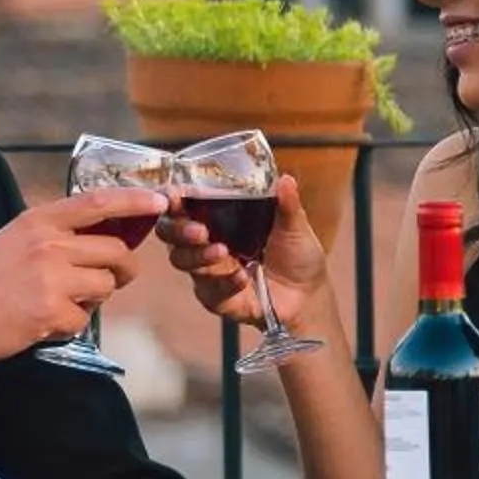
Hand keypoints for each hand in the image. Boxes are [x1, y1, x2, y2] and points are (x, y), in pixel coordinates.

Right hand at [0, 189, 167, 374]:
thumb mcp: (14, 240)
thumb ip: (54, 234)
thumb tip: (104, 237)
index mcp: (38, 220)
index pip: (97, 202)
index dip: (134, 201)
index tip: (160, 201)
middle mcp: (47, 243)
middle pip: (115, 251)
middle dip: (122, 270)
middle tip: (110, 279)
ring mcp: (49, 277)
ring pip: (106, 284)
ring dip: (94, 298)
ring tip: (61, 301)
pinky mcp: (49, 311)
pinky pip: (84, 318)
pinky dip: (70, 324)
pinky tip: (44, 322)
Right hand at [159, 173, 331, 333]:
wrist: (307, 295)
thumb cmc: (295, 255)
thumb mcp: (294, 227)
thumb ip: (287, 205)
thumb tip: (286, 179)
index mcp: (218, 217)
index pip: (183, 204)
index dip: (172, 199)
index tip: (175, 194)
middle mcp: (205, 242)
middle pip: (170, 233)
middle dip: (179, 230)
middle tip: (199, 230)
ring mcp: (207, 271)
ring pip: (183, 261)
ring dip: (199, 256)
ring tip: (222, 251)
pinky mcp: (215, 298)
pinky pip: (208, 291)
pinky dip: (224, 283)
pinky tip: (241, 278)